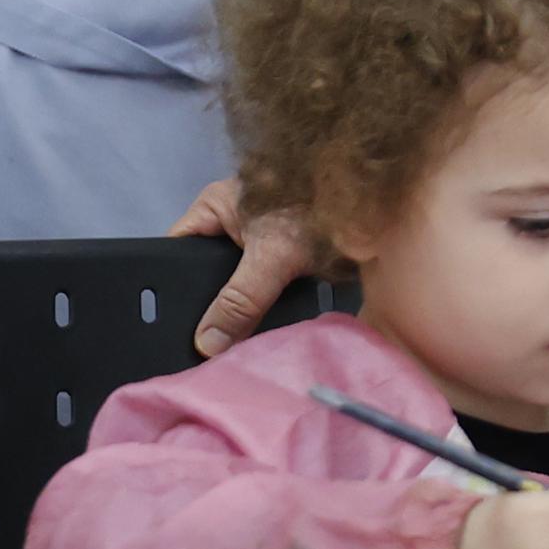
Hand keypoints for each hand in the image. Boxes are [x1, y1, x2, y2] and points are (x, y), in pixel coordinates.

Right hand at [175, 177, 323, 356]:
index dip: (171, 289)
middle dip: (211, 307)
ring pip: (239, 284)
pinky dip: (267, 305)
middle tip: (207, 348)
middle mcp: (232, 222)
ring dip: (243, 309)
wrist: (378, 199)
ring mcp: (259, 239)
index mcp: (214, 207)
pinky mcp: (286, 255)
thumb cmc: (318, 205)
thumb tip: (208, 343)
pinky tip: (265, 333)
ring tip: (233, 347)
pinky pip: (265, 287)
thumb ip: (240, 299)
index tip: (172, 330)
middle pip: (207, 274)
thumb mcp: (272, 254)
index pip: (174, 252)